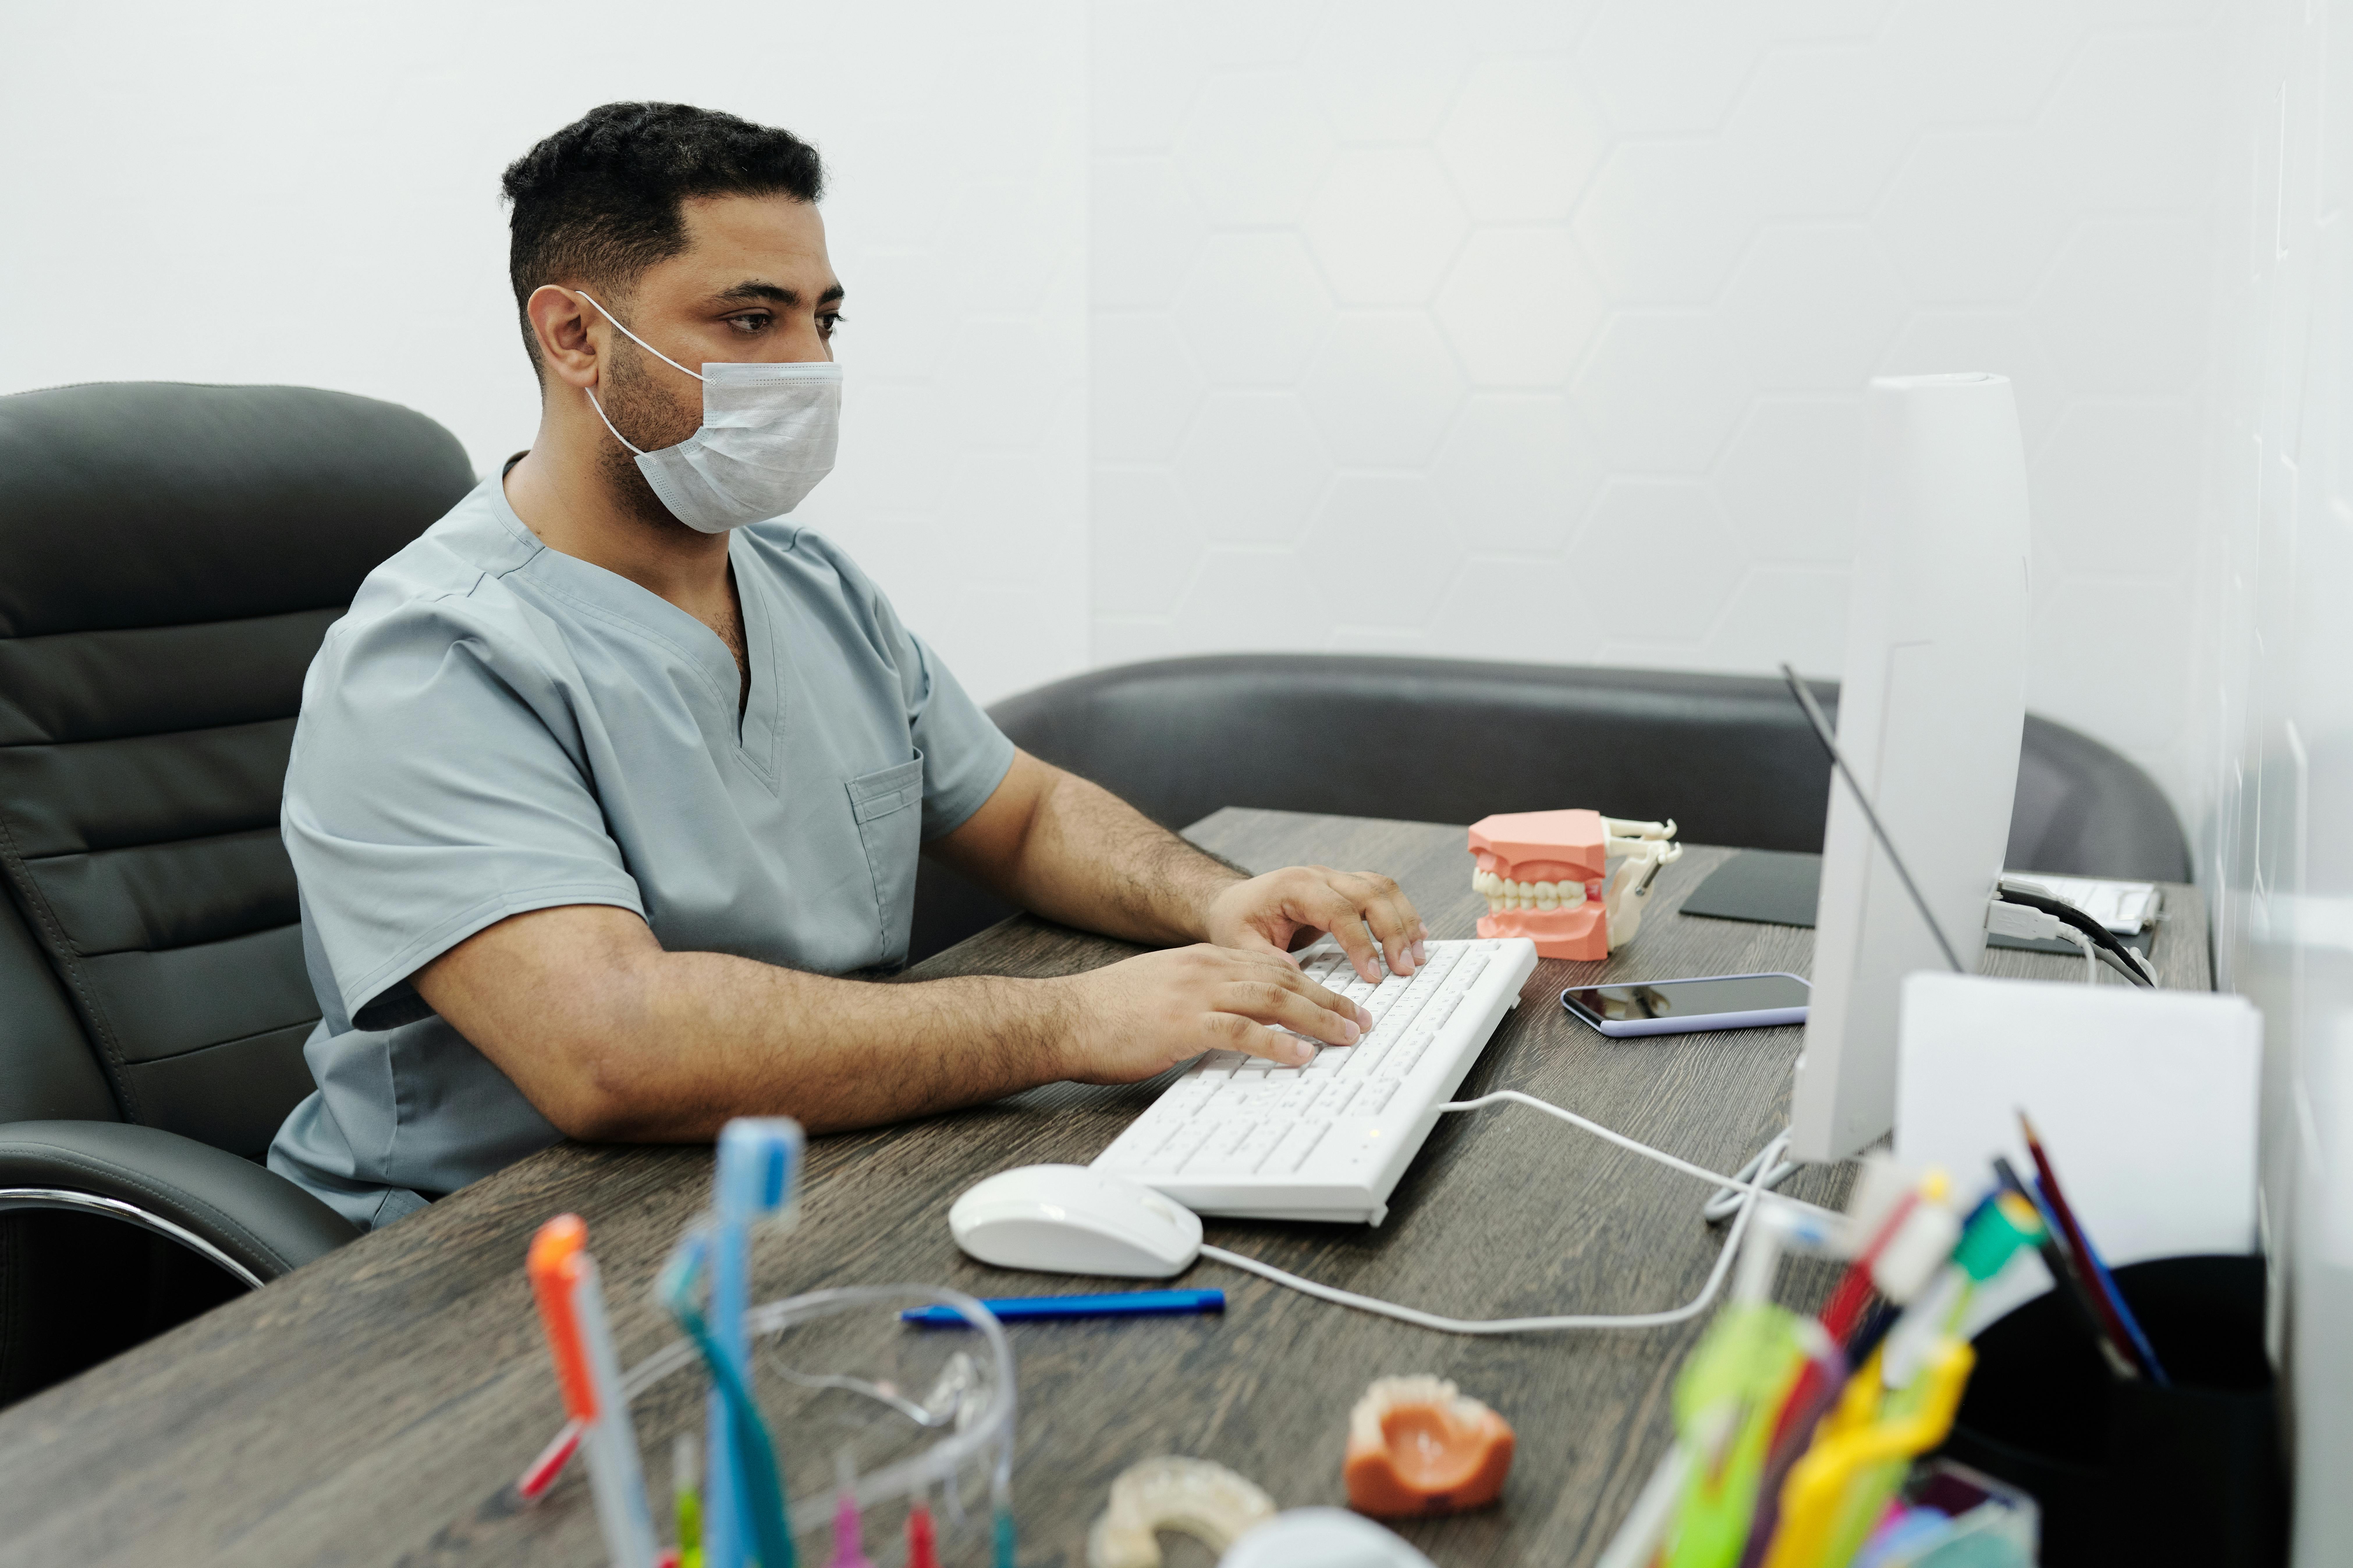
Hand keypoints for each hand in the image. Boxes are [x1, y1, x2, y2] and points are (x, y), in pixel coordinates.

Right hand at [1051, 945, 1374, 1082]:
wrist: (1065, 1017)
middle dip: (1329, 1000)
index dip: (1312, 983)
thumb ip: (1200, 997)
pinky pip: (1243, 1031)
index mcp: (1202, 960)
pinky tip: (1300, 1056)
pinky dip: (1277, 1044)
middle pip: (1283, 980)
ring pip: (1274, 1000)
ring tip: (1347, 1036)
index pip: (1271, 965)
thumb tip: (1232, 1018)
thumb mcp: (1162, 991)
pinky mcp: (1184, 1024)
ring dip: (1318, 1019)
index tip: (1337, 1000)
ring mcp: (1196, 994)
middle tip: (1360, 1020)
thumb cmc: (1108, 1012)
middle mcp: (1205, 969)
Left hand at [1202, 865, 1429, 982]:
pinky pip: (1380, 892)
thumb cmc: (1236, 920)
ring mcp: (1335, 879)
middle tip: (1404, 968)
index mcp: (1295, 886)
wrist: (1232, 902)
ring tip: (1417, 954)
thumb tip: (1296, 976)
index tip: (1374, 974)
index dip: (1361, 943)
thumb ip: (1264, 959)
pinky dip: (1401, 912)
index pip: (1339, 910)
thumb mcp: (1238, 942)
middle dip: (1393, 932)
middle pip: (1370, 894)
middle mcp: (1320, 877)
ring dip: (1404, 920)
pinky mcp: (1344, 889)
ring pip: (1382, 889)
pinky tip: (1414, 934)